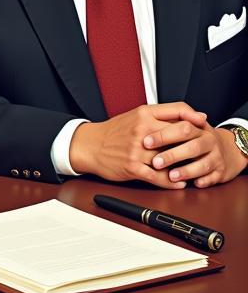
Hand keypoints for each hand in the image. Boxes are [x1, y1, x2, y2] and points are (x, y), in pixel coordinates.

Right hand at [70, 102, 207, 187]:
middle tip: (202, 150)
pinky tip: (179, 182)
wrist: (89, 145)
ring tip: (194, 169)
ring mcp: (138, 150)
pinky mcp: (134, 167)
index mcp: (143, 114)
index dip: (194, 117)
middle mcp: (142, 130)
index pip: (177, 111)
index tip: (203, 124)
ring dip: (186, 166)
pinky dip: (173, 182)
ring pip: (173, 158)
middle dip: (194, 143)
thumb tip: (189, 116)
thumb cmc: (114, 132)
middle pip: (179, 134)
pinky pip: (160, 177)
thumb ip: (159, 114)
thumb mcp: (134, 116)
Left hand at [144, 121, 247, 187]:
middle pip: (192, 147)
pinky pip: (214, 178)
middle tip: (155, 162)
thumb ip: (169, 118)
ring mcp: (216, 157)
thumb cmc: (197, 136)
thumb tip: (147, 117)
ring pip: (203, 164)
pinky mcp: (221, 172)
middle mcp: (209, 141)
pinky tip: (193, 183)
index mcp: (197, 127)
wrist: (227, 148)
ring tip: (171, 176)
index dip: (163, 135)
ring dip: (187, 171)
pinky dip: (204, 181)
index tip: (146, 142)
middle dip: (173, 155)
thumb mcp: (184, 123)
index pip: (181, 128)